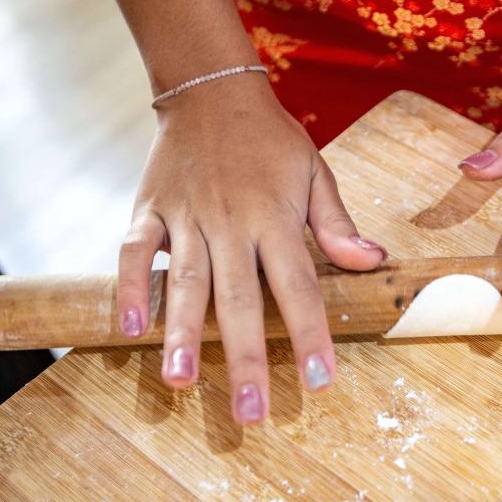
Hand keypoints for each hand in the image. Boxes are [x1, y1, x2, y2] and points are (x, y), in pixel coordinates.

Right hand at [117, 75, 384, 422]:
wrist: (210, 89)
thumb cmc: (270, 139)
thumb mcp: (314, 171)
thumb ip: (335, 223)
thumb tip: (372, 262)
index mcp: (275, 216)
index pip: (298, 285)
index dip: (309, 335)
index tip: (318, 382)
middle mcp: (230, 221)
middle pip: (239, 298)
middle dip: (244, 358)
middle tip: (250, 413)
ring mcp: (186, 216)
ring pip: (183, 281)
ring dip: (181, 333)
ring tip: (180, 382)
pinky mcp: (148, 209)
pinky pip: (133, 251)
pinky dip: (128, 286)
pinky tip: (129, 328)